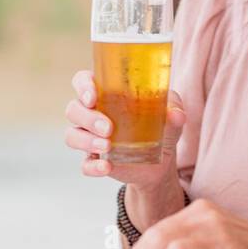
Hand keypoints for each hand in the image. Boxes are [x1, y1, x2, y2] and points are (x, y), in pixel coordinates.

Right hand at [64, 69, 186, 195]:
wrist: (161, 161)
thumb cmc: (161, 125)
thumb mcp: (171, 113)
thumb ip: (173, 108)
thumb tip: (175, 114)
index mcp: (106, 93)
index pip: (82, 81)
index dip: (82, 86)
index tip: (93, 97)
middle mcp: (92, 113)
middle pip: (73, 109)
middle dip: (87, 118)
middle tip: (108, 128)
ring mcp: (90, 138)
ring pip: (72, 136)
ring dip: (86, 141)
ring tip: (108, 147)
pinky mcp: (94, 160)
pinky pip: (84, 164)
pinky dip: (93, 166)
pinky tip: (107, 167)